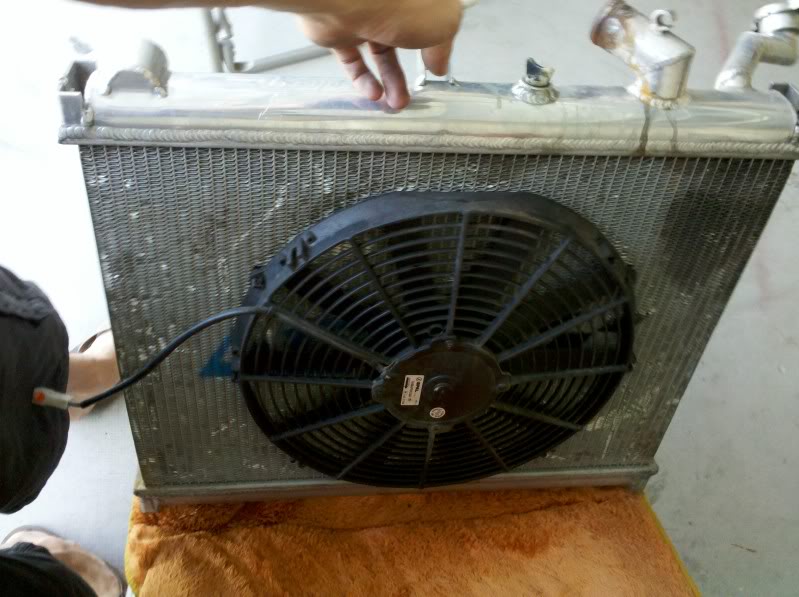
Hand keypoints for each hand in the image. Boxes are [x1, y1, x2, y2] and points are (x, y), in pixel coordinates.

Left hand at [298, 0, 462, 108]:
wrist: (352, 1)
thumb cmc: (400, 3)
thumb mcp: (442, 25)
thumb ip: (442, 48)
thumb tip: (438, 65)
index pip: (428, 21)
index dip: (433, 46)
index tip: (436, 67)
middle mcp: (390, 4)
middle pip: (401, 41)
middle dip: (409, 70)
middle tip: (414, 93)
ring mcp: (362, 16)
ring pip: (378, 53)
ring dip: (389, 81)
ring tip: (397, 103)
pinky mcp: (339, 31)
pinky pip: (353, 59)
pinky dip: (363, 79)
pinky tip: (375, 93)